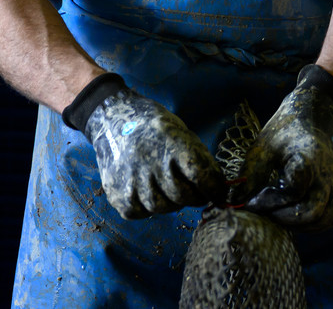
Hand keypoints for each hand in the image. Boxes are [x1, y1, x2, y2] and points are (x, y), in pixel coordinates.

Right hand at [84, 89, 225, 218]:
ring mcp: (131, 180)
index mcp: (170, 141)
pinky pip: (141, 212)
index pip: (200, 174)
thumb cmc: (153, 126)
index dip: (215, 188)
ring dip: (172, 202)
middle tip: (195, 192)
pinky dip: (149, 207)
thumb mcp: (179, 131)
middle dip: (195, 197)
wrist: (112, 120)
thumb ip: (197, 157)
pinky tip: (149, 191)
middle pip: (183, 195)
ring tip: (169, 189)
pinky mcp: (118, 194)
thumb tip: (217, 185)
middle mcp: (150, 162)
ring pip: (162, 208)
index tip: (220, 193)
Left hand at [240, 64, 332, 230]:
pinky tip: (298, 218)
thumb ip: (251, 174)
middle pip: (313, 211)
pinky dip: (317, 224)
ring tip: (280, 217)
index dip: (270, 202)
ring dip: (302, 225)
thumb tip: (236, 201)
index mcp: (307, 160)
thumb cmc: (285, 130)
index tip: (252, 203)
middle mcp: (327, 174)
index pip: (293, 192)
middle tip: (266, 215)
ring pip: (325, 218)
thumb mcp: (263, 147)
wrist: (314, 116)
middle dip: (286, 219)